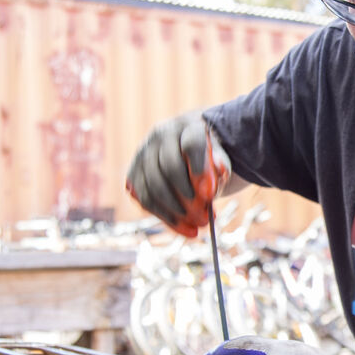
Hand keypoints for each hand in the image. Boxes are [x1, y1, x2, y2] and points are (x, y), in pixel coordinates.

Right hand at [126, 114, 229, 237]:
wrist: (189, 150)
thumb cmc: (209, 155)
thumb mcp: (221, 157)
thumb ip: (220, 163)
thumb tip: (217, 174)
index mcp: (187, 125)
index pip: (191, 145)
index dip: (200, 170)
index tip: (210, 195)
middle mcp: (160, 135)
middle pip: (170, 168)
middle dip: (188, 198)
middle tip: (206, 218)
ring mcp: (143, 154)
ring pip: (153, 187)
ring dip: (176, 212)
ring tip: (198, 226)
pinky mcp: (133, 173)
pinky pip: (144, 200)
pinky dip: (165, 218)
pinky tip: (184, 228)